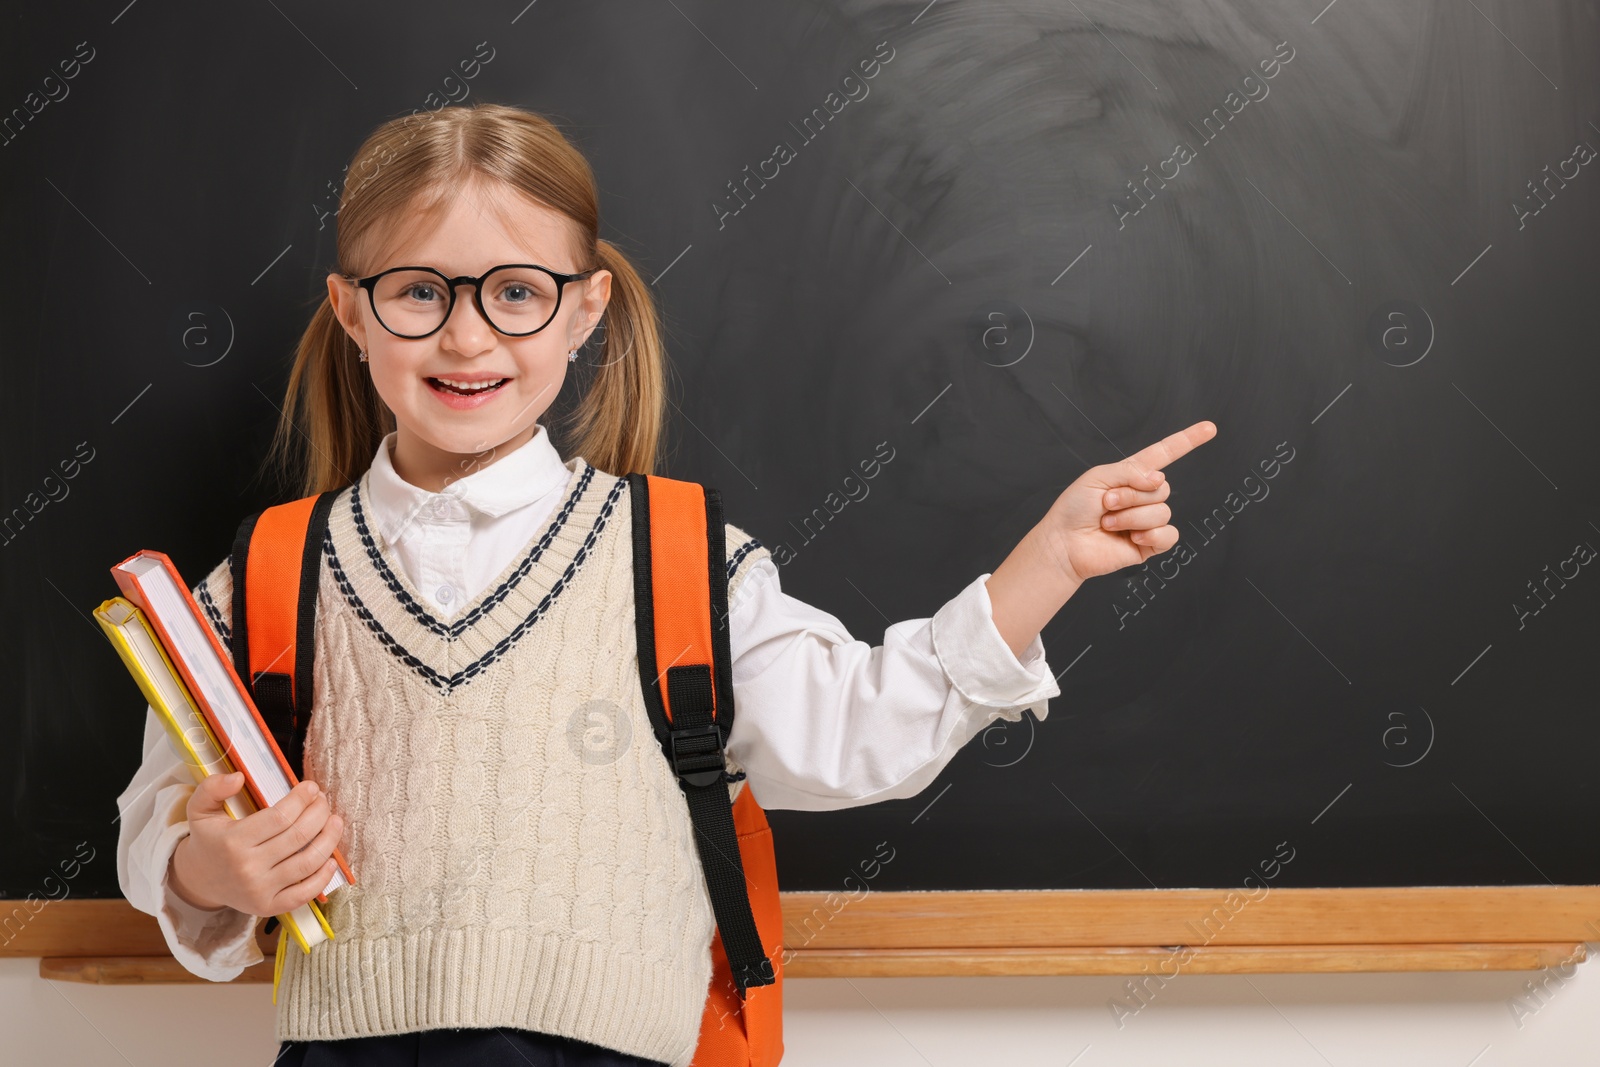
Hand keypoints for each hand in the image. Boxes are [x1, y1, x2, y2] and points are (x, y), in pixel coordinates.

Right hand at [168, 773, 343, 916]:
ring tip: (335, 821)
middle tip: (323, 801)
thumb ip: (212, 788)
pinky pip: (304, 893)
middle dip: (319, 813)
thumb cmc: (209, 840)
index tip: (311, 787)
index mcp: (233, 841)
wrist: (199, 880)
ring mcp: (260, 890)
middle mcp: (248, 868)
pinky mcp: (269, 907)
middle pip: (299, 835)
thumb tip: (238, 777)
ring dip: (329, 839)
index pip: (280, 817)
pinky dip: (323, 877)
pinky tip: (331, 859)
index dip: (301, 799)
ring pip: (307, 862)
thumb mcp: (200, 810)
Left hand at [1041, 420, 1217, 585]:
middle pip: (1161, 487)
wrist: (1064, 544)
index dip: (1187, 441)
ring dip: (1131, 516)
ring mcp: (1147, 521)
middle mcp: (1143, 497)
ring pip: (1162, 511)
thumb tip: (1159, 480)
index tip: (1209, 428)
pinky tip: (1131, 538)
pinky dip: (1150, 534)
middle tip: (1106, 504)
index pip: (1165, 454)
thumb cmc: (1074, 509)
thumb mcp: (1099, 477)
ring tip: (1108, 522)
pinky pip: (1168, 535)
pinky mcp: (1149, 544)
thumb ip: (1131, 471)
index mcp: (1132, 476)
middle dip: (1130, 495)